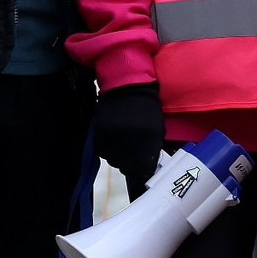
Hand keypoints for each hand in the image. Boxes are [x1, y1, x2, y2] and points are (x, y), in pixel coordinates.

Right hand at [93, 82, 167, 199]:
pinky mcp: (99, 134)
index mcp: (148, 140)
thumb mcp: (157, 129)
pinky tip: (114, 140)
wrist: (127, 86)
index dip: (145, 170)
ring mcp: (113, 139)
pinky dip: (108, 149)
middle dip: (132, 165)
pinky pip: (103, 152)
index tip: (144, 168)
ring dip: (119, 157)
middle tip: (134, 157)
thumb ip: (153, 149)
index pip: (145, 169)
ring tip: (124, 145)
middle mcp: (129, 142)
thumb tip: (148, 167)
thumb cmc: (146, 107)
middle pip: (127, 168)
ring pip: (114, 161)